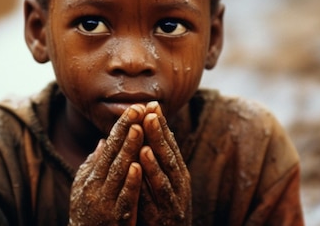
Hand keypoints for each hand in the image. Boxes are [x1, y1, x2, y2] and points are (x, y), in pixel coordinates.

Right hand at [69, 105, 145, 225]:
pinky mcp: (115, 219)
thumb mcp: (84, 186)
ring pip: (118, 171)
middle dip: (127, 130)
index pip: (109, 145)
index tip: (134, 107)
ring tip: (138, 129)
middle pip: (113, 153)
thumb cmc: (86, 213)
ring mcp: (104, 202)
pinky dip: (130, 183)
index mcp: (91, 175)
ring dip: (128, 149)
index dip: (121, 126)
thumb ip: (94, 164)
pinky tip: (137, 167)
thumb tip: (102, 141)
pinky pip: (124, 198)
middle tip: (138, 108)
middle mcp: (95, 185)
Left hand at [137, 102, 191, 225]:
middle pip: (169, 155)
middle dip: (160, 133)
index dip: (161, 126)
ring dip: (156, 153)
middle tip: (151, 112)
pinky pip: (155, 197)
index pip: (169, 146)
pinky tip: (140, 165)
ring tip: (146, 135)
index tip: (152, 105)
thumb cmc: (163, 211)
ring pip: (165, 174)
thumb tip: (147, 136)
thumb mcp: (162, 185)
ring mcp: (173, 201)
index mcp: (177, 175)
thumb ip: (156, 163)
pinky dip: (148, 181)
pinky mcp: (164, 217)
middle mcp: (179, 184)